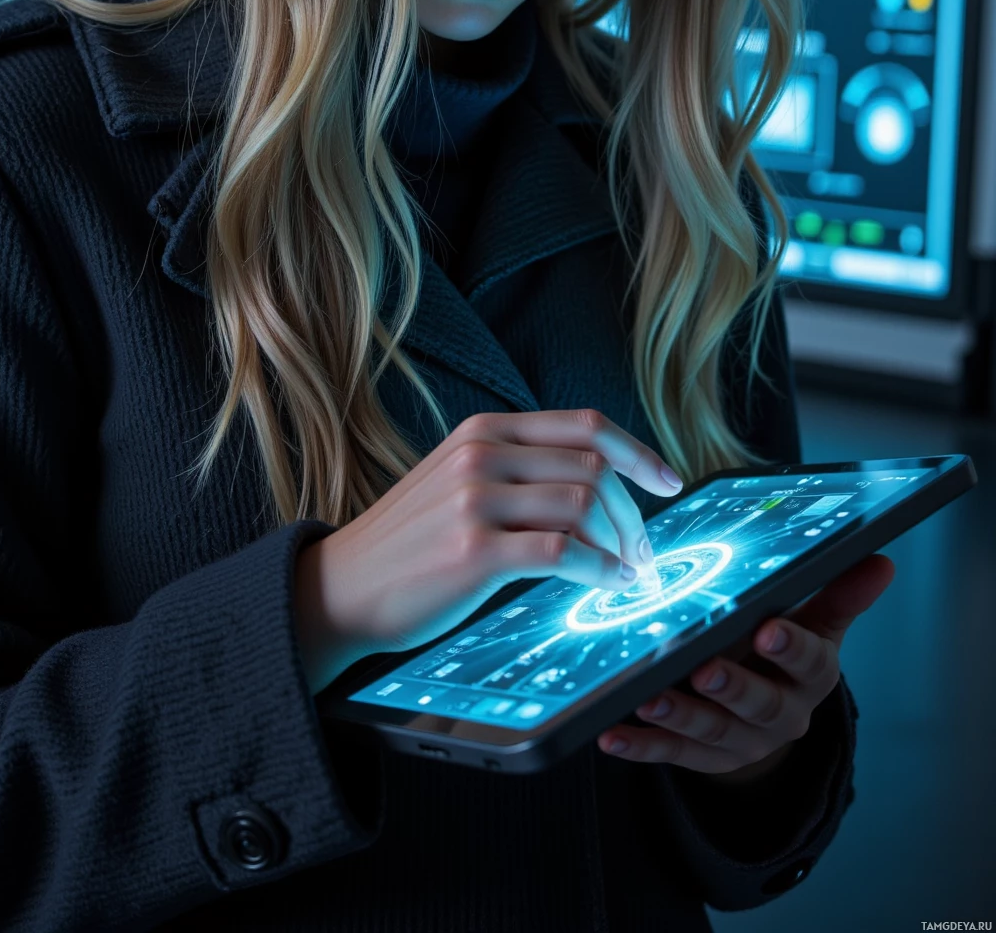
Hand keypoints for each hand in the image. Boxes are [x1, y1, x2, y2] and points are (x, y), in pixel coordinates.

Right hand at [301, 408, 682, 681]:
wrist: (343, 586)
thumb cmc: (410, 543)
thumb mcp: (458, 482)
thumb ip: (517, 471)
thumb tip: (597, 487)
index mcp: (484, 431)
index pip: (584, 425)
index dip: (638, 452)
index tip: (669, 481)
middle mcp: (482, 453)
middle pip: (594, 466)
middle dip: (633, 513)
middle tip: (644, 551)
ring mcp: (476, 499)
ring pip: (584, 503)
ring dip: (621, 544)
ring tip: (627, 572)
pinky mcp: (473, 549)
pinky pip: (562, 552)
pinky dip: (599, 569)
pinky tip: (608, 584)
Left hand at [597, 552, 895, 779]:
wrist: (769, 718)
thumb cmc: (786, 652)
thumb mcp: (815, 625)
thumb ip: (839, 595)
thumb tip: (882, 560)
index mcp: (811, 677)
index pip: (810, 664)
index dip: (790, 648)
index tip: (769, 629)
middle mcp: (779, 716)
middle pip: (759, 704)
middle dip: (733, 688)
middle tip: (705, 669)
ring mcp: (740, 742)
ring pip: (710, 732)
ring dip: (679, 716)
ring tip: (648, 699)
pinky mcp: (701, 759)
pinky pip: (669, 755)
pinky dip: (640, 746)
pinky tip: (611, 735)